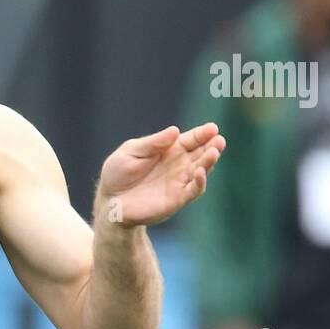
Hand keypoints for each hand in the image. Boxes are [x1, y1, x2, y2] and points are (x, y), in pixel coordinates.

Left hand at [96, 122, 225, 226]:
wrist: (110, 200)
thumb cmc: (119, 173)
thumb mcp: (131, 152)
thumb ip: (153, 143)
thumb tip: (174, 130)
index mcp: (169, 150)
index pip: (190, 140)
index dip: (202, 134)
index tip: (212, 128)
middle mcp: (179, 165)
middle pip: (201, 154)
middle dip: (212, 146)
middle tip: (219, 139)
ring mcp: (179, 182)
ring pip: (201, 171)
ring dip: (209, 162)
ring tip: (214, 151)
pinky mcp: (176, 199)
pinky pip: (193, 191)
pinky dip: (199, 182)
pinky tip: (201, 172)